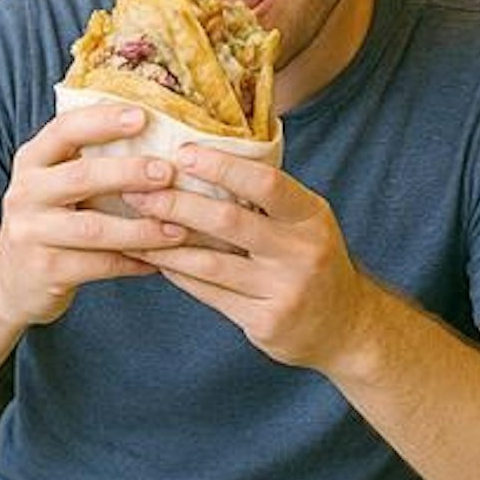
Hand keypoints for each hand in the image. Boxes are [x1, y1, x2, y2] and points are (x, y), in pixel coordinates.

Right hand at [0, 104, 189, 327]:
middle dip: (129, 173)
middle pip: (81, 176)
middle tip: (168, 172)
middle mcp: (25, 193)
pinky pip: (98, 265)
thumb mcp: (54, 184)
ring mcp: (31, 233)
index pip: (64, 130)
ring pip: (94, 228)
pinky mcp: (44, 271)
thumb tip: (157, 133)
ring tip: (178, 229)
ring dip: (141, 228)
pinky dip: (133, 262)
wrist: (9, 283)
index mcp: (32, 161)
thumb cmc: (50, 222)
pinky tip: (159, 262)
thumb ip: (88, 160)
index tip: (142, 116)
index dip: (103, 121)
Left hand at [129, 144, 369, 371]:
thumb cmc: (313, 261)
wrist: (346, 328)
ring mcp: (284, 291)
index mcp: (312, 216)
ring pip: (211, 263)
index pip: (266, 183)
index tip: (183, 152)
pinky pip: (210, 294)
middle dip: (178, 203)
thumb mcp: (307, 222)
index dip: (223, 166)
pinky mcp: (266, 322)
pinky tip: (155, 259)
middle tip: (136, 189)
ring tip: (133, 225)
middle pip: (230, 222)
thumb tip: (203, 157)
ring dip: (165, 243)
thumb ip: (267, 198)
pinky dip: (178, 274)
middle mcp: (302, 252)